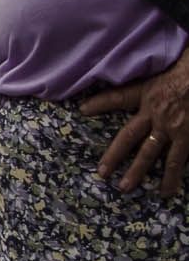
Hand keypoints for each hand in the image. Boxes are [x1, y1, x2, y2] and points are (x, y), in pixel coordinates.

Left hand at [82, 48, 188, 195]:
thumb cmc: (188, 70)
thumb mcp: (163, 70)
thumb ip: (143, 79)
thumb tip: (123, 77)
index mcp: (149, 97)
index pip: (120, 98)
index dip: (101, 103)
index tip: (82, 110)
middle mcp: (159, 116)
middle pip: (132, 139)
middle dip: (116, 157)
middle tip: (102, 174)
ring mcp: (176, 129)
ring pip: (158, 156)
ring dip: (144, 173)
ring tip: (130, 189)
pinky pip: (183, 159)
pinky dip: (177, 175)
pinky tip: (171, 191)